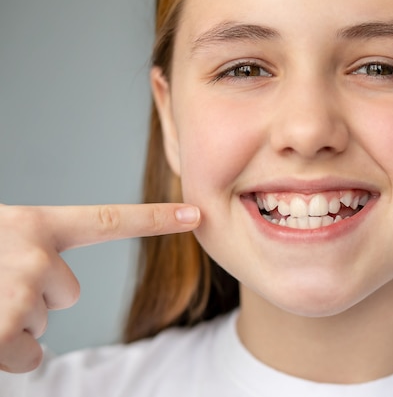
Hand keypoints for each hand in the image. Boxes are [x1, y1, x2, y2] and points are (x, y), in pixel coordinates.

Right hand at [0, 203, 199, 372]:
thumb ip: (28, 244)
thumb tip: (47, 273)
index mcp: (34, 224)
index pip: (108, 221)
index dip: (155, 218)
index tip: (194, 214)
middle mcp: (36, 253)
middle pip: (70, 292)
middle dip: (38, 298)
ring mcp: (23, 290)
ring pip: (42, 321)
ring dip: (13, 321)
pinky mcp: (5, 330)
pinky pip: (29, 356)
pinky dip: (7, 355)